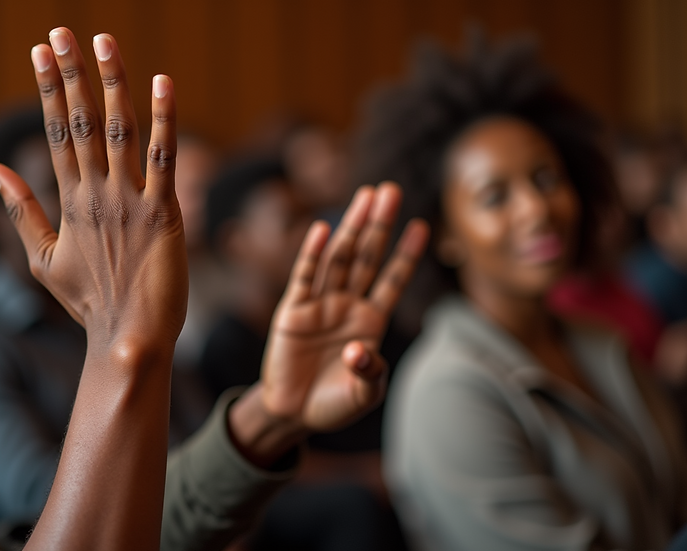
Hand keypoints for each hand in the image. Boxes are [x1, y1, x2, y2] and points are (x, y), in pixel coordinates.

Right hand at [0, 30, 186, 352]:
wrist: (128, 338)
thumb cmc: (89, 302)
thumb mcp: (42, 258)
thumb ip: (20, 208)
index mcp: (69, 202)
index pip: (56, 134)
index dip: (48, 90)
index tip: (39, 52)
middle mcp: (96, 194)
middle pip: (82, 123)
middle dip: (71, 75)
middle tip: (62, 32)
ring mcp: (130, 201)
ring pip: (120, 130)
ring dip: (113, 83)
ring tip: (105, 41)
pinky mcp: (164, 213)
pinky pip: (164, 158)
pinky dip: (164, 120)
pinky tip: (163, 83)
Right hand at [230, 184, 428, 464]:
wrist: (294, 413)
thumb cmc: (334, 404)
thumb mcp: (364, 395)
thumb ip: (369, 373)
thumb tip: (357, 349)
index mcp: (370, 322)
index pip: (392, 281)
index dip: (407, 255)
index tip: (422, 227)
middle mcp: (347, 306)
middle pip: (367, 257)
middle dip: (379, 225)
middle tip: (392, 190)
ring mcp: (320, 305)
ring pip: (339, 258)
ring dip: (353, 227)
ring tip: (366, 195)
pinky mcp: (293, 311)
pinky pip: (304, 277)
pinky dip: (313, 254)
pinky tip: (324, 230)